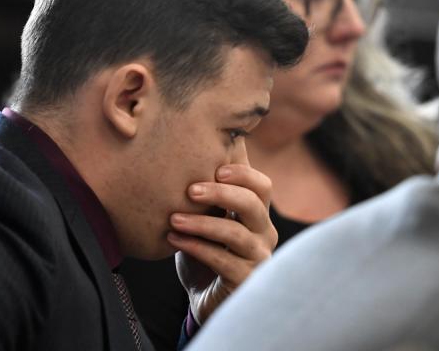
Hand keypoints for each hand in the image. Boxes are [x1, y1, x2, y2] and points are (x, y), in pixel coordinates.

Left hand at [168, 162, 276, 323]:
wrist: (204, 297)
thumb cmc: (206, 250)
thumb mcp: (207, 217)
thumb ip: (208, 191)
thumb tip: (201, 143)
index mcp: (258, 214)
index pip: (262, 185)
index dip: (242, 174)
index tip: (214, 169)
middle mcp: (264, 233)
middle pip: (253, 204)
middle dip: (221, 193)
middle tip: (189, 191)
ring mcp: (258, 258)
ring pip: (236, 233)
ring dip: (202, 223)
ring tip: (173, 218)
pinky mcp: (245, 281)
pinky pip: (222, 261)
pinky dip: (196, 247)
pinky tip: (173, 239)